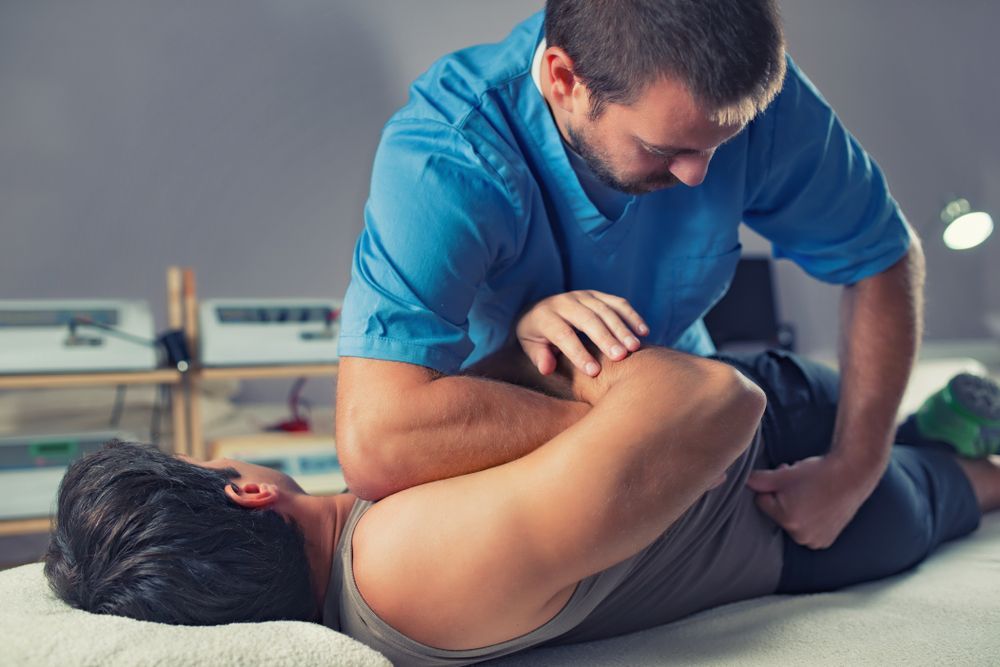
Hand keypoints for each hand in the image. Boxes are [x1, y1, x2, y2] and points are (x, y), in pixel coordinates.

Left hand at [516, 291, 648, 376]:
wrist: (538, 310)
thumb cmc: (537, 337)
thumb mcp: (530, 347)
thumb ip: (539, 357)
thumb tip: (547, 368)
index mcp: (545, 316)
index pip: (563, 334)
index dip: (578, 353)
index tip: (594, 372)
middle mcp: (564, 302)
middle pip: (587, 319)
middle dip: (605, 338)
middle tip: (620, 357)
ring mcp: (582, 295)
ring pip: (605, 310)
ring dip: (622, 328)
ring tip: (634, 347)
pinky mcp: (597, 294)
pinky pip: (617, 302)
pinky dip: (632, 315)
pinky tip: (644, 331)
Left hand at [745, 455, 875, 549]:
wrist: (853, 474)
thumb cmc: (817, 472)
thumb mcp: (784, 474)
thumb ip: (758, 480)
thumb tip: (742, 482)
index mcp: (788, 520)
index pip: (763, 502)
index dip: (773, 487)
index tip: (788, 477)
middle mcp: (801, 536)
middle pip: (777, 513)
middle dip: (783, 497)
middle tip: (800, 483)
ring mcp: (815, 541)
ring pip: (791, 521)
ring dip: (795, 507)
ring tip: (811, 492)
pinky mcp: (825, 541)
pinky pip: (806, 530)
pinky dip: (809, 518)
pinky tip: (820, 504)